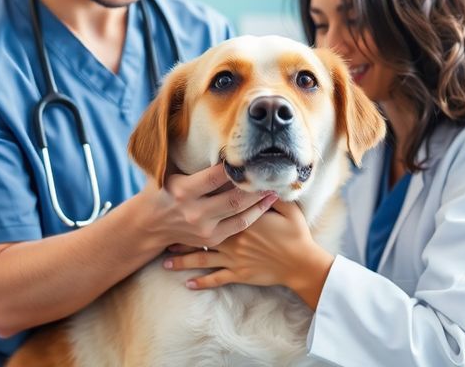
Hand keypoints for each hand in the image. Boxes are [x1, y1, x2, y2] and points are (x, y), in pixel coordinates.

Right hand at [138, 164, 278, 249]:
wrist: (149, 225)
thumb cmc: (160, 190)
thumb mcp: (165, 171)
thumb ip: (182, 154)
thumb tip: (198, 127)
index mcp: (182, 190)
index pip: (215, 177)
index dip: (234, 167)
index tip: (251, 155)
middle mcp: (194, 211)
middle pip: (233, 198)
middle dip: (255, 185)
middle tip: (273, 172)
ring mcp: (204, 228)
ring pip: (240, 213)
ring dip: (261, 200)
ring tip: (276, 186)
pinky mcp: (212, 239)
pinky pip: (240, 225)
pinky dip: (256, 214)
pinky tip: (268, 203)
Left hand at [162, 199, 334, 308]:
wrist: (301, 264)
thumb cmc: (296, 235)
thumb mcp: (287, 208)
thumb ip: (273, 195)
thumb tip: (265, 181)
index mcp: (241, 220)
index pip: (216, 208)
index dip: (199, 203)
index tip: (181, 199)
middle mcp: (231, 239)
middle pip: (200, 234)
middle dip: (180, 233)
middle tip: (162, 231)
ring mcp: (233, 258)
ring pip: (201, 259)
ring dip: (182, 260)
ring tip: (165, 261)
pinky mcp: (238, 274)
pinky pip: (216, 279)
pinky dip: (201, 282)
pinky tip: (188, 284)